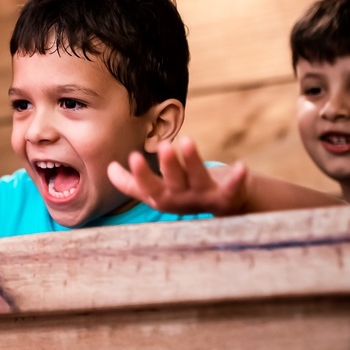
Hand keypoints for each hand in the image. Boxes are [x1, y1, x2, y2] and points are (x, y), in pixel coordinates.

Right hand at [108, 137, 249, 215]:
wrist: (222, 209)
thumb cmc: (184, 196)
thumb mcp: (157, 192)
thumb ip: (133, 183)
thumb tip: (109, 169)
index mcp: (164, 197)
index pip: (148, 188)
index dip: (140, 174)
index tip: (132, 156)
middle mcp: (183, 199)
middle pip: (174, 182)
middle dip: (168, 165)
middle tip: (164, 145)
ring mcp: (205, 197)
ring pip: (199, 179)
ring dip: (194, 161)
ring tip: (188, 140)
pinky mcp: (228, 196)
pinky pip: (232, 188)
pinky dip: (237, 179)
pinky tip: (241, 167)